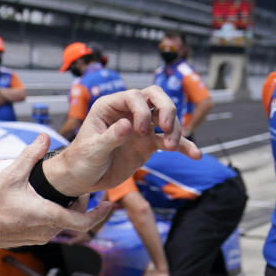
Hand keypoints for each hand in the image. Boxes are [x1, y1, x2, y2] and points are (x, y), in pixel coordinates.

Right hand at [0, 134, 112, 247]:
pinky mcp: (30, 240)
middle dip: (79, 203)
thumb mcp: (11, 175)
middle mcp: (47, 231)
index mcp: (48, 215)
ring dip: (64, 210)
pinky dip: (52, 216)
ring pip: (61, 224)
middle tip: (76, 188)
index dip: (100, 213)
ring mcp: (39, 238)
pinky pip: (49, 229)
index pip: (84, 221)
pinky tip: (39, 204)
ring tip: (57, 194)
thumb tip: (44, 137)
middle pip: (74, 218)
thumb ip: (31, 155)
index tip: (109, 204)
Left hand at [43, 86, 200, 195]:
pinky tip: (195, 154)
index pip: (134, 97)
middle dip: (166, 109)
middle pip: (155, 98)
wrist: (83, 179)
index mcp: (109, 107)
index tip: (140, 131)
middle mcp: (127, 113)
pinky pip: (170, 140)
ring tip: (173, 148)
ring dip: (175, 129)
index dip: (142, 110)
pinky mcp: (148, 144)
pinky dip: (184, 146)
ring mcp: (140, 127)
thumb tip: (127, 125)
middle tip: (166, 128)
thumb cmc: (80, 160)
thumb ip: (110, 138)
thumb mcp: (92, 150)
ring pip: (166, 118)